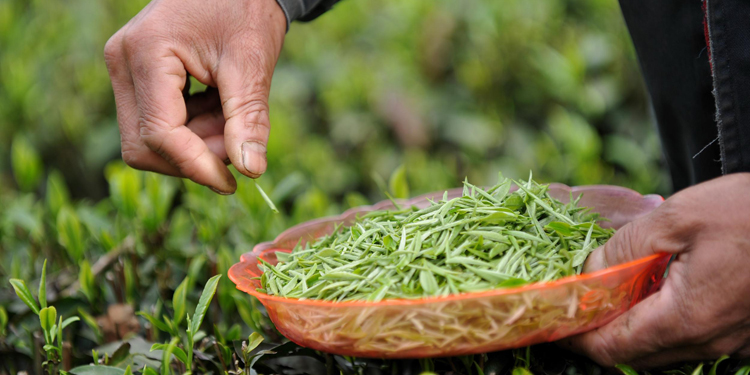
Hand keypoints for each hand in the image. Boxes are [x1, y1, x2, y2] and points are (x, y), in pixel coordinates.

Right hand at [104, 0, 286, 193]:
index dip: (196, 167)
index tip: (234, 183)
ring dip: (196, 145)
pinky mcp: (138, 77)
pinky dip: (192, 130)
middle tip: (238, 147)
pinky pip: (156, 123)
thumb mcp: (252, 64)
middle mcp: (124, 63)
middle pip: (144, 145)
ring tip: (233, 118)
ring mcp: (126, 70)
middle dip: (193, 158)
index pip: (159, 135)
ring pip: (149, 139)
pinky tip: (220, 109)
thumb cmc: (244, 9)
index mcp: (146, 54)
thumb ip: (249, 119)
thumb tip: (251, 171)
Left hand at [562, 173, 749, 367]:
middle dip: (602, 335)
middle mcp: (710, 343)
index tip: (555, 322)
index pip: (612, 348)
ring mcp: (734, 344)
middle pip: (636, 356)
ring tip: (615, 294)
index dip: (578, 338)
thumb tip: (590, 272)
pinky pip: (694, 341)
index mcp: (686, 319)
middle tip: (580, 305)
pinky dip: (666, 323)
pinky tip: (661, 291)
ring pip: (665, 351)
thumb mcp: (677, 219)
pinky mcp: (748, 336)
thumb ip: (625, 249)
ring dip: (633, 329)